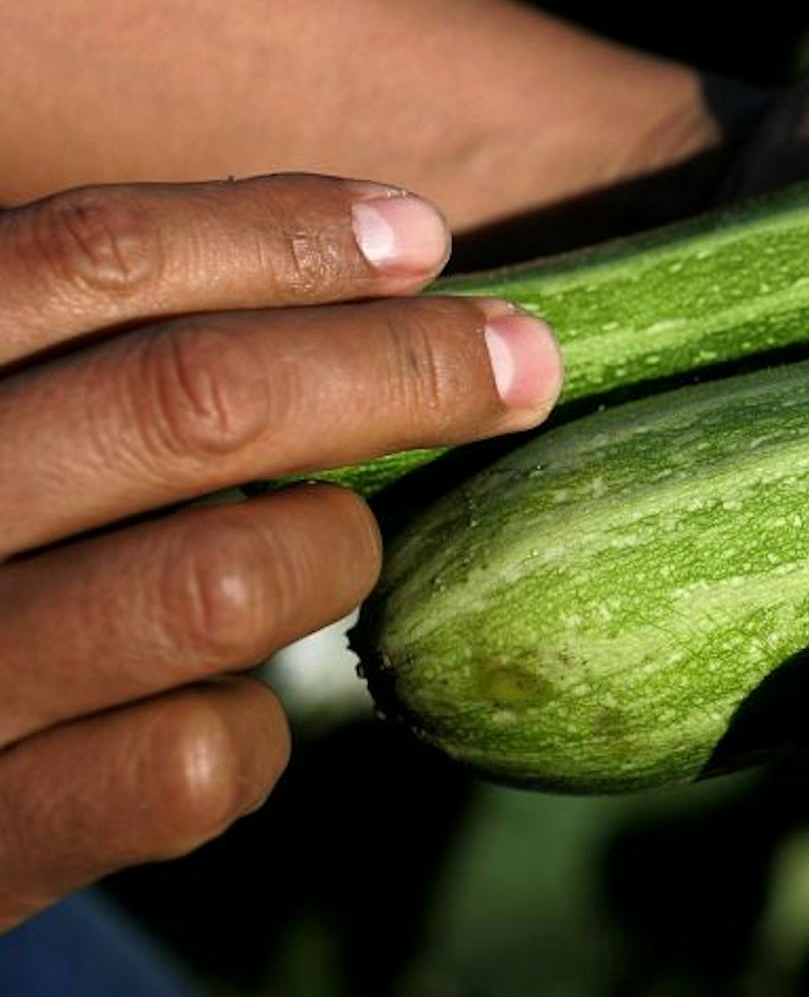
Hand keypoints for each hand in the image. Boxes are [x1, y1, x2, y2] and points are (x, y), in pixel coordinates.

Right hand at [0, 175, 562, 931]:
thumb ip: (101, 355)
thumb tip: (386, 260)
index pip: (95, 258)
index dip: (282, 237)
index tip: (420, 239)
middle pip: (196, 399)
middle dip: (400, 369)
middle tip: (525, 362)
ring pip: (226, 582)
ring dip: (327, 553)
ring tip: (326, 551)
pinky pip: (195, 759)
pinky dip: (252, 728)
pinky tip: (229, 708)